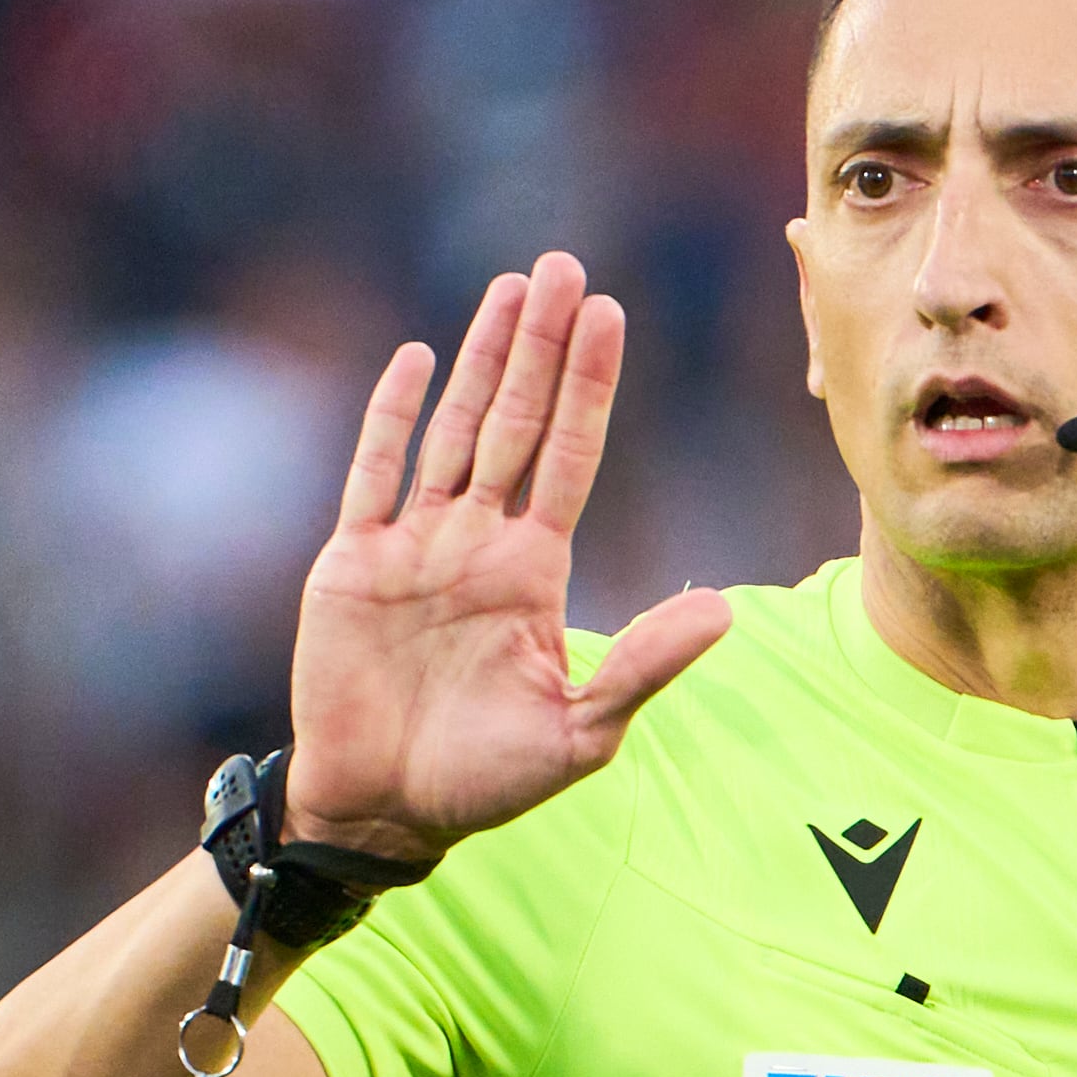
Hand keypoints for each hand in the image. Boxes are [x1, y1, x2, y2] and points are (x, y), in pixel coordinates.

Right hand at [285, 252, 728, 862]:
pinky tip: (414, 358)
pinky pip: (373, 475)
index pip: (569, 456)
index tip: (610, 314)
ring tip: (509, 286)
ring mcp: (414, 545)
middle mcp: (478, 541)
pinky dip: (392, 417)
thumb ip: (645, 663)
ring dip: (479, 358)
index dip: (589, 386)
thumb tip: (724, 607)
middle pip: (515, 421)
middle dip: (540, 345)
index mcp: (534, 569)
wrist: (386, 810)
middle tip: (562, 266)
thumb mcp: (581, 729)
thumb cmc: (485, 780)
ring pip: (453, 430)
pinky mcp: (351, 562)